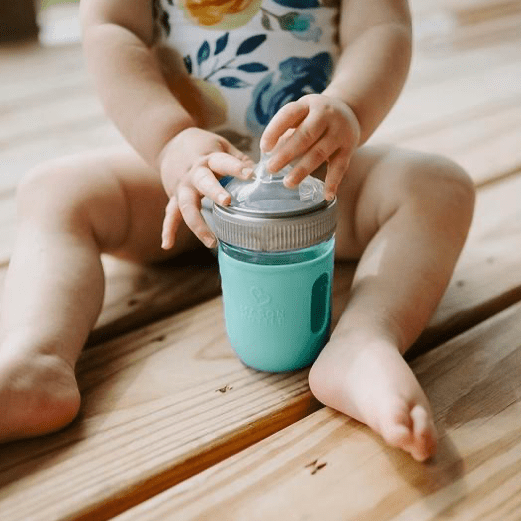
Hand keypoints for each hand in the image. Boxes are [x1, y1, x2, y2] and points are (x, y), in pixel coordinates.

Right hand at [160, 127, 253, 248]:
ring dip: (197, 224)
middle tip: (227, 201)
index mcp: (209, 158)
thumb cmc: (202, 146)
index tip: (251, 174)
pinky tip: (168, 245)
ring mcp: (182, 186)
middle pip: (203, 182)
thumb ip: (239, 160)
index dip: (236, 167)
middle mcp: (194, 173)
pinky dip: (168, 230)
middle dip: (214, 191)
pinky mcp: (174, 196)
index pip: (223, 162)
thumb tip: (263, 173)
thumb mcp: (221, 145)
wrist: (167, 142)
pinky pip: (171, 215)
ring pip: (186, 205)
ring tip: (211, 242)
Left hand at [259, 94, 360, 199]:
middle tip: (271, 169)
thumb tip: (269, 157)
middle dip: (286, 154)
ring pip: (320, 153)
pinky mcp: (349, 147)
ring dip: (303, 170)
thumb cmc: (314, 118)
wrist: (348, 111)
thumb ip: (286, 132)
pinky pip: (340, 167)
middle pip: (305, 135)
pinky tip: (326, 196)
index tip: (264, 148)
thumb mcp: (300, 115)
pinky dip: (333, 182)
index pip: (288, 115)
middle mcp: (325, 115)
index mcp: (307, 105)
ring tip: (288, 183)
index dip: (274, 131)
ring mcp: (339, 131)